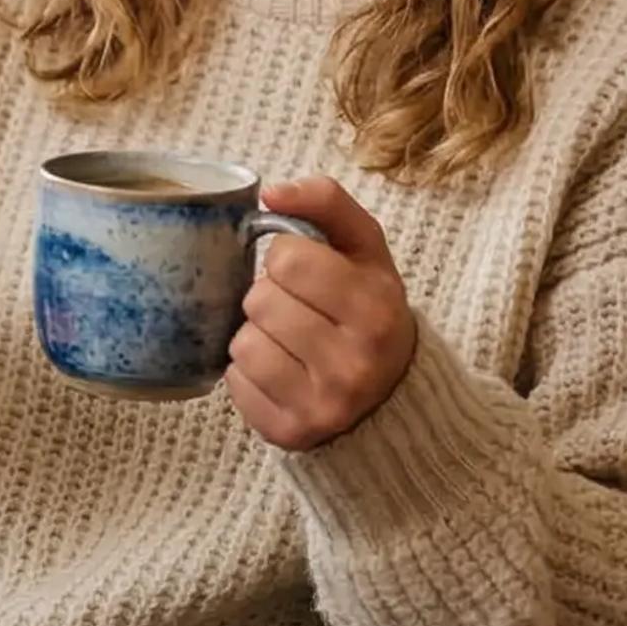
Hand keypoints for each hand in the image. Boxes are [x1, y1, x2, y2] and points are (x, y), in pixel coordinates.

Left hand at [226, 176, 416, 452]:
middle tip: (298, 311)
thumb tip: (272, 192)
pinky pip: (234, 383)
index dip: (289, 259)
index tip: (307, 274)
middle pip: (260, 300)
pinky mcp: (288, 433)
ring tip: (288, 342)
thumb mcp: (366, 252)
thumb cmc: (369, 312)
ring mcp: (321, 405)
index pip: (289, 259)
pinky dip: (248, 373)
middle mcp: (354, 363)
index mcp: (377, 310)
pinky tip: (281, 372)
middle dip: (271, 298)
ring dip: (256, 335)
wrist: (392, 400)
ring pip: (242, 343)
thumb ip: (327, 204)